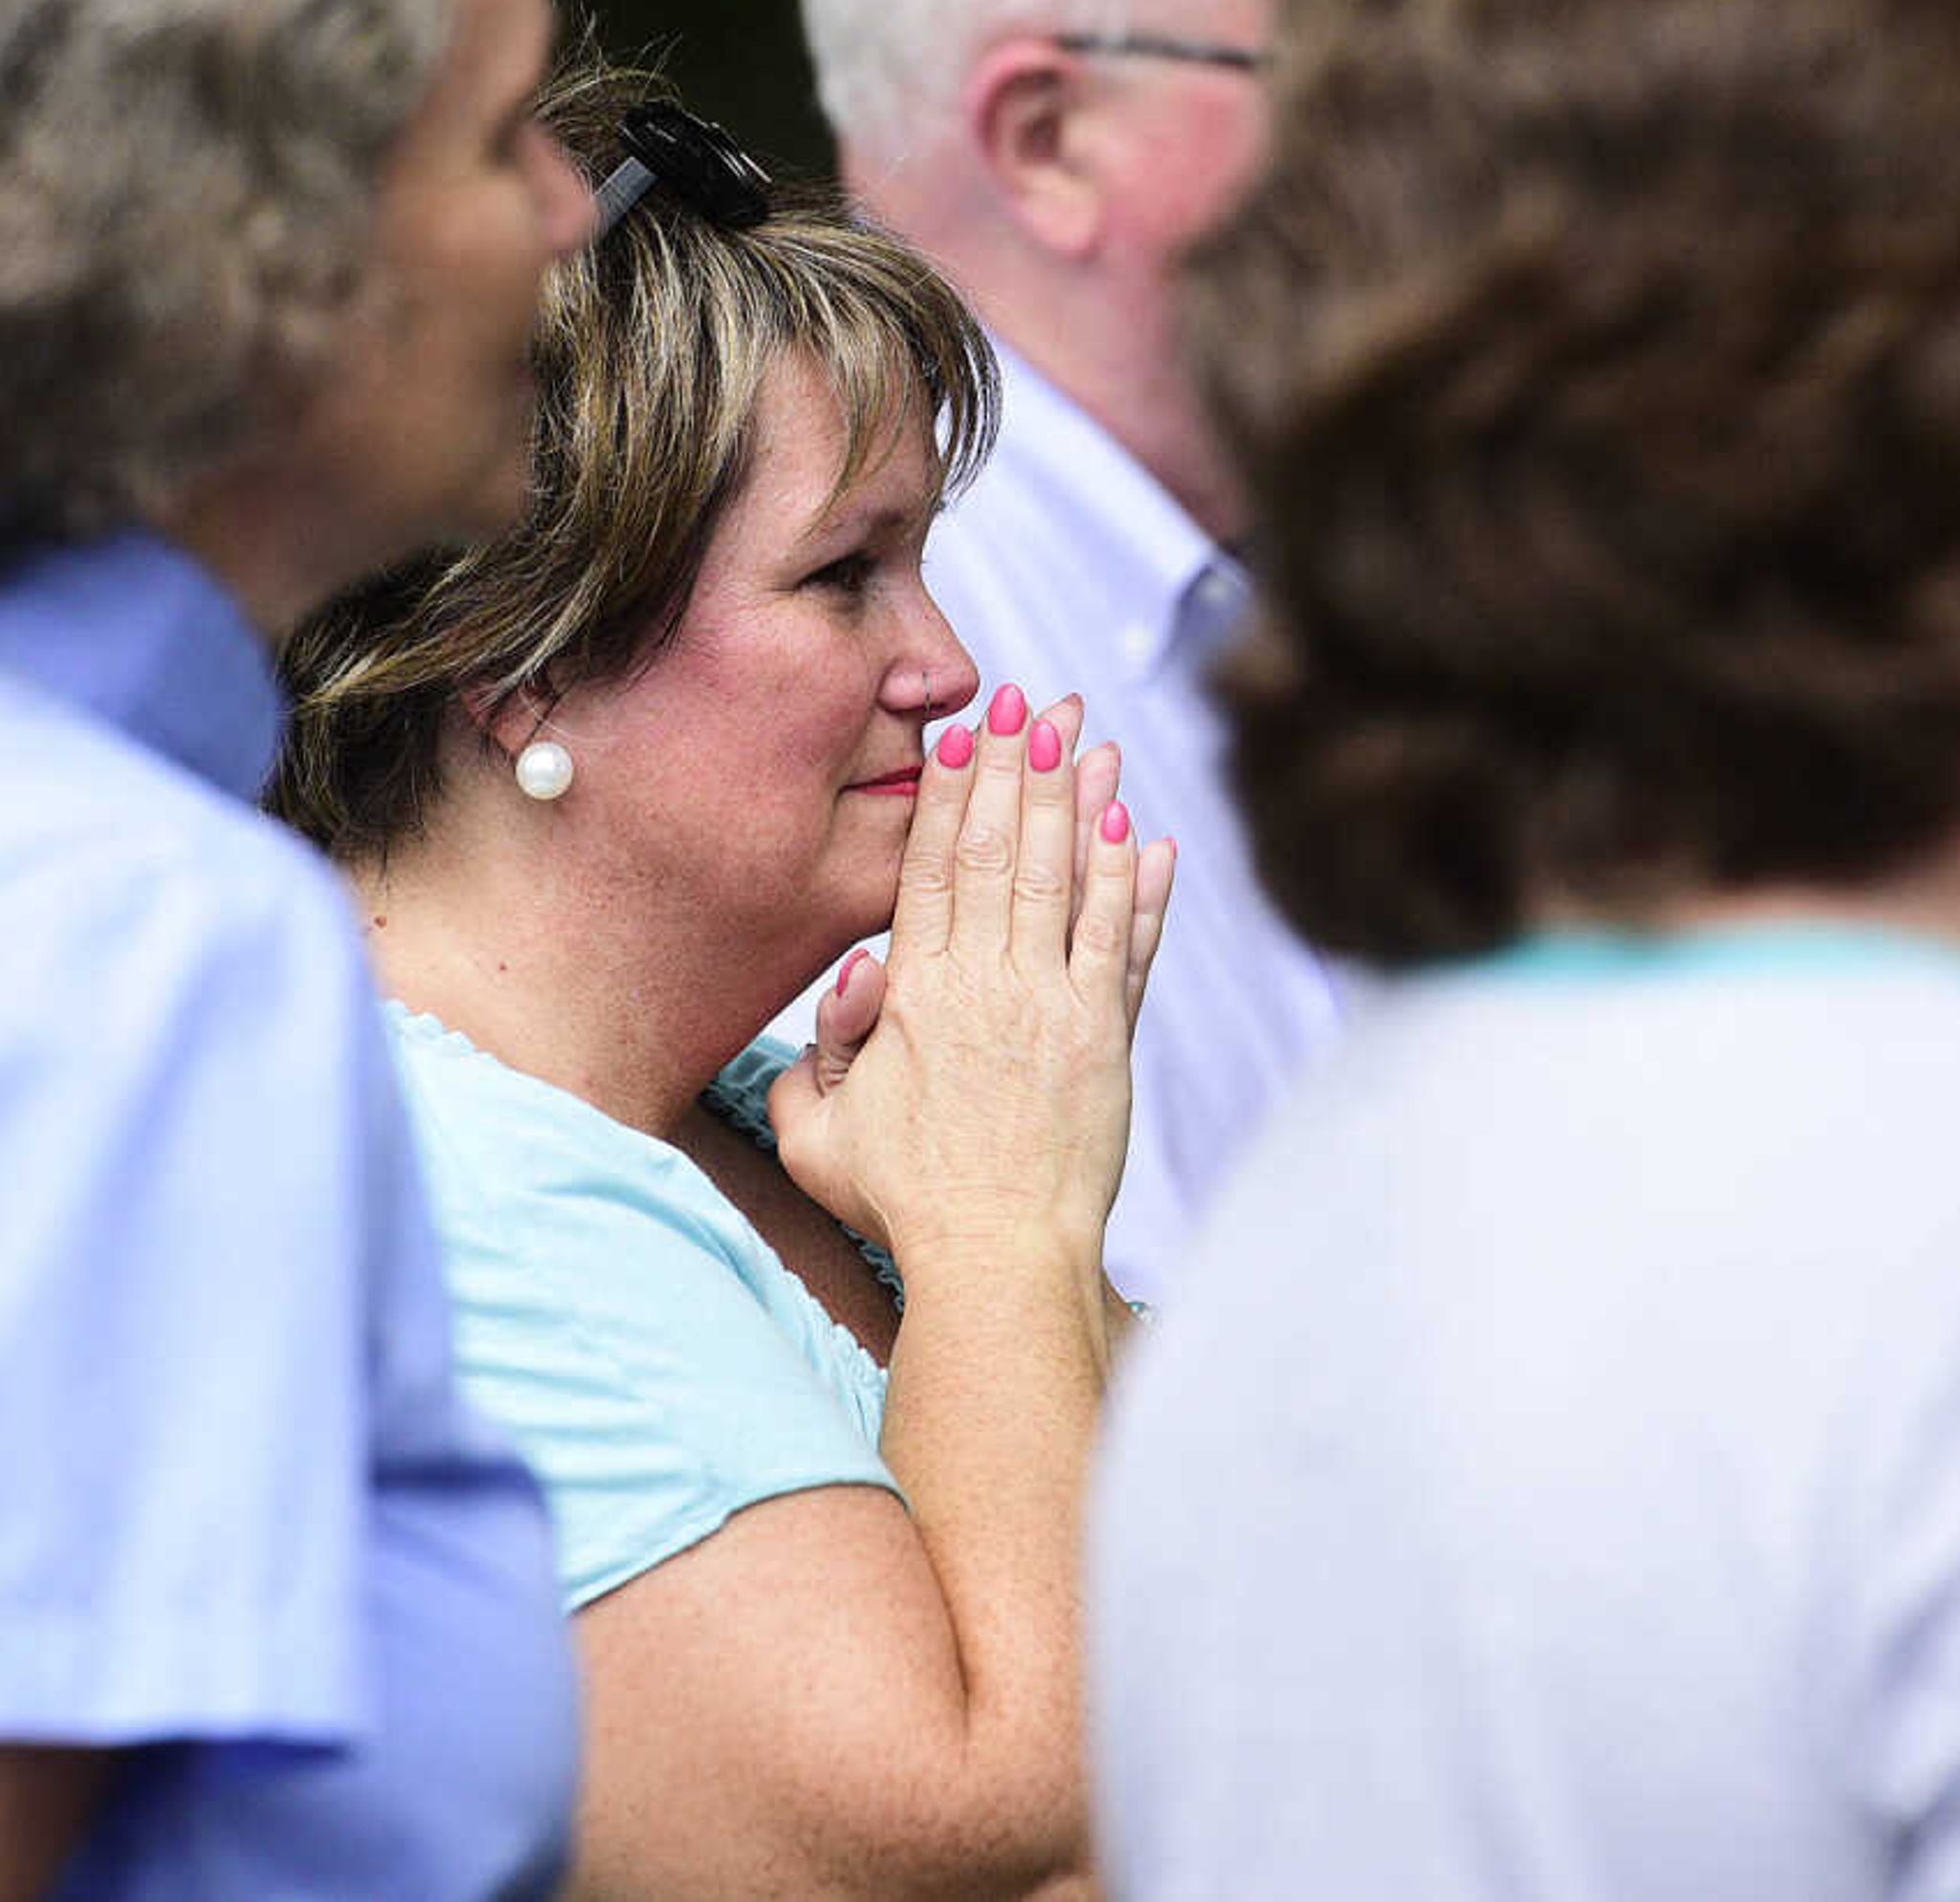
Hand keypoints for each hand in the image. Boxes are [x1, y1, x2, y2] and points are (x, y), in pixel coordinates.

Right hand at [769, 687, 1172, 1267]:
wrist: (1000, 1260)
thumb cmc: (904, 1205)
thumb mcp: (816, 1135)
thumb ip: (816, 1056)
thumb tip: (858, 979)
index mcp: (914, 996)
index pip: (932, 869)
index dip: (951, 793)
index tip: (963, 732)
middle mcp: (988, 984)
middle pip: (1004, 851)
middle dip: (1017, 765)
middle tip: (1031, 698)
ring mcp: (1055, 1006)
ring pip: (1068, 880)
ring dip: (1078, 802)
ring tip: (1087, 736)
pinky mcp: (1107, 1039)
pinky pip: (1126, 945)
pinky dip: (1138, 886)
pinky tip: (1143, 835)